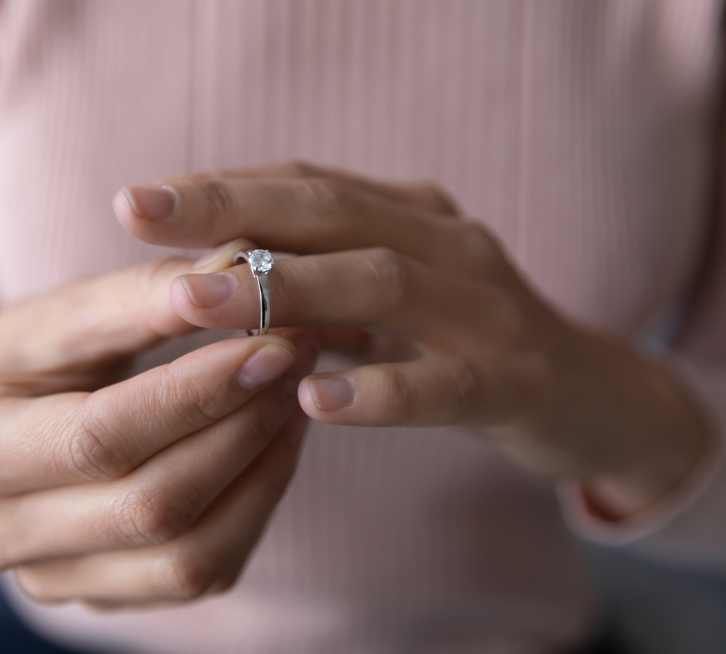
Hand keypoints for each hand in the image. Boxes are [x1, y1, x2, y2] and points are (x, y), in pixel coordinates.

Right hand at [0, 245, 318, 607]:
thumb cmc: (17, 363)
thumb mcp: (57, 317)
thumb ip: (140, 296)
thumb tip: (239, 266)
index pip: (99, 437)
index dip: (195, 394)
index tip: (270, 345)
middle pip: (151, 504)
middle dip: (240, 428)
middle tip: (295, 360)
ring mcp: (54, 580)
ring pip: (188, 556)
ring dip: (259, 471)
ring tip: (293, 399)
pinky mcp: (106, 596)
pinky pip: (202, 572)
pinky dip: (255, 506)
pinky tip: (275, 444)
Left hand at [114, 161, 712, 518]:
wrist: (590, 394)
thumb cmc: (463, 343)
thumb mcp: (389, 299)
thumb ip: (318, 281)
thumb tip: (208, 274)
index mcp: (409, 216)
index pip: (306, 184)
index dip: (222, 187)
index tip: (138, 201)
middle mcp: (446, 244)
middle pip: (331, 212)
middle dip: (231, 210)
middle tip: (136, 214)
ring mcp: (486, 309)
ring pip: (381, 284)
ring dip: (283, 290)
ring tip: (195, 303)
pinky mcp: (514, 380)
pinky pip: (442, 385)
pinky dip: (377, 390)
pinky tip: (312, 398)